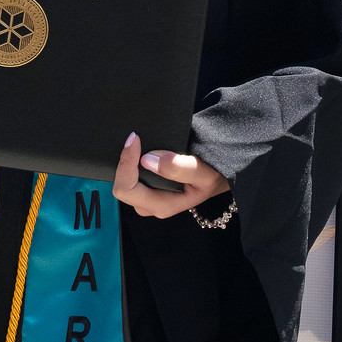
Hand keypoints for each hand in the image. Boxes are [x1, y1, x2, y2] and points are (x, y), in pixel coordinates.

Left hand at [111, 132, 230, 219]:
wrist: (219, 178)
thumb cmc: (213, 176)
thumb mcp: (203, 172)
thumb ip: (178, 167)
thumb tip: (147, 159)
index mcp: (162, 205)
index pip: (128, 189)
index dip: (126, 164)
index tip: (135, 139)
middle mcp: (151, 205)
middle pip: (121, 186)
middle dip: (124, 162)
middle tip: (135, 136)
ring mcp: (148, 198)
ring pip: (124, 181)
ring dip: (127, 162)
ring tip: (136, 141)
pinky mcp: (148, 189)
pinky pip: (130, 176)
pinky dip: (131, 161)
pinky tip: (138, 148)